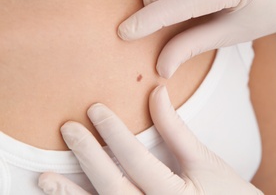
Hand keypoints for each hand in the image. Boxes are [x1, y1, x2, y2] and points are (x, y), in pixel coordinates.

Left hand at [38, 86, 262, 194]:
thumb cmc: (228, 192)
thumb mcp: (205, 160)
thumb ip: (177, 130)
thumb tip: (156, 92)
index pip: (135, 161)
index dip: (114, 133)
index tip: (95, 109)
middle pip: (112, 188)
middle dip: (87, 158)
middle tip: (68, 130)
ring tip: (44, 178)